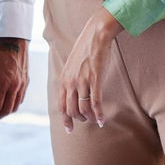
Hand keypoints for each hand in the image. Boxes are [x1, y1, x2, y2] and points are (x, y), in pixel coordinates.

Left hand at [0, 38, 28, 121]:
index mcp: (3, 82)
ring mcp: (22, 84)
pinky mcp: (26, 81)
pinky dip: (14, 104)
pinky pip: (21, 98)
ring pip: (16, 106)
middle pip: (7, 109)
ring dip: (6, 112)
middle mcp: (15, 85)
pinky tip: (7, 103)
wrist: (14, 40)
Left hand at [58, 7, 122, 132]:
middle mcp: (70, 82)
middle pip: (71, 110)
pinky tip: (103, 120)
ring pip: (83, 109)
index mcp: (63, 80)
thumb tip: (72, 93)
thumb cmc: (85, 50)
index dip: (65, 119)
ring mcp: (82, 81)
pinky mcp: (95, 80)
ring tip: (95, 119)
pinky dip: (99, 114)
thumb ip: (70, 79)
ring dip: (89, 118)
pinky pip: (95, 103)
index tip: (69, 129)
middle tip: (86, 121)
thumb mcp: (71, 66)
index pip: (61, 105)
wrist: (95, 35)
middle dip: (78, 119)